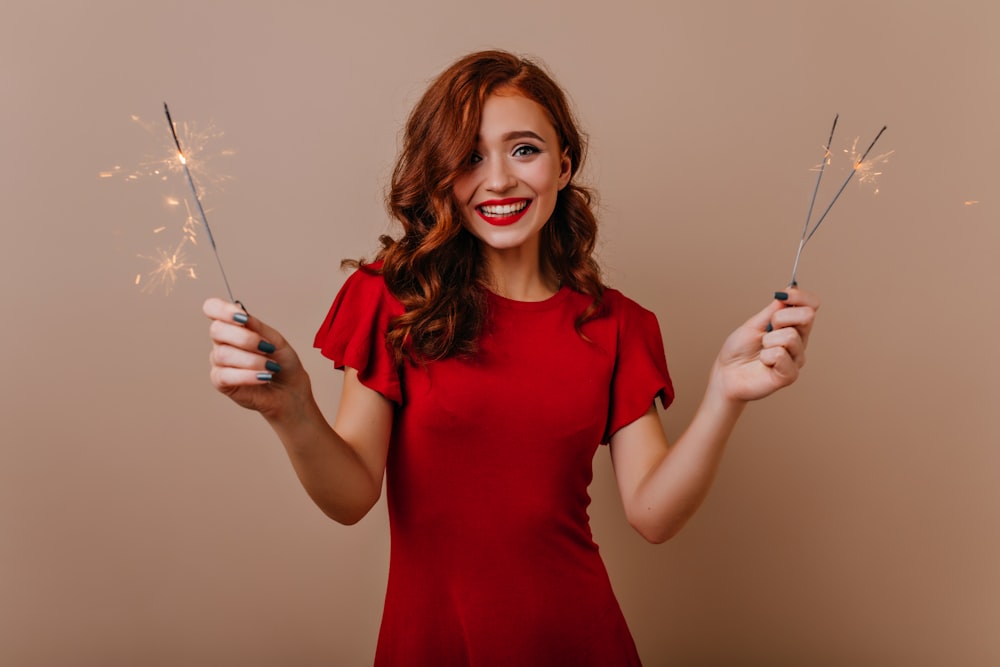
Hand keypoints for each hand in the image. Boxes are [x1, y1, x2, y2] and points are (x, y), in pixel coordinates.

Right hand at [203, 298, 309, 419]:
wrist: (290, 390)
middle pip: (217, 330)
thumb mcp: (276, 341)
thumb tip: (242, 314)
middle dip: (244, 338)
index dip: (222, 309)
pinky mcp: (220, 382)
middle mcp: (222, 342)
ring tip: (271, 367)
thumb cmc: (282, 363)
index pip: (213, 308)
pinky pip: (226, 375)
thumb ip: (258, 328)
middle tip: (266, 348)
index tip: (242, 317)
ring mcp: (219, 362)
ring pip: (223, 354)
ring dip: (252, 360)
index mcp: (233, 326)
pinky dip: (248, 375)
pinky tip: (264, 376)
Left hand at [711, 287, 819, 402]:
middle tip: (766, 330)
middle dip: (780, 317)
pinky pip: (780, 355)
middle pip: (807, 316)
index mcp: (793, 325)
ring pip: (790, 336)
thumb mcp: (754, 323)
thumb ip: (773, 310)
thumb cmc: (739, 349)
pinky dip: (766, 357)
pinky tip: (764, 363)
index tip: (783, 295)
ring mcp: (797, 358)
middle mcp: (800, 340)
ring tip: (762, 350)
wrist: (727, 373)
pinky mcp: (790, 374)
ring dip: (768, 340)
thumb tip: (789, 290)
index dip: (800, 296)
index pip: (811, 304)